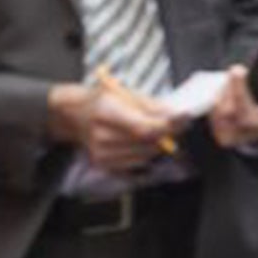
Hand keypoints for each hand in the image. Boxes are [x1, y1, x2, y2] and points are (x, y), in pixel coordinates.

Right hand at [51, 85, 186, 173]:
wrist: (73, 115)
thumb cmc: (100, 101)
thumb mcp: (124, 93)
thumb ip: (151, 106)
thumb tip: (175, 115)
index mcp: (105, 112)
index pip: (144, 127)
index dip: (168, 125)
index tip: (184, 119)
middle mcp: (100, 135)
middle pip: (147, 142)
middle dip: (168, 133)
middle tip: (178, 123)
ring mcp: (100, 153)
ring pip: (145, 154)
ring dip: (159, 143)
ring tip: (158, 130)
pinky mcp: (103, 164)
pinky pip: (137, 162)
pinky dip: (147, 152)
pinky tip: (143, 141)